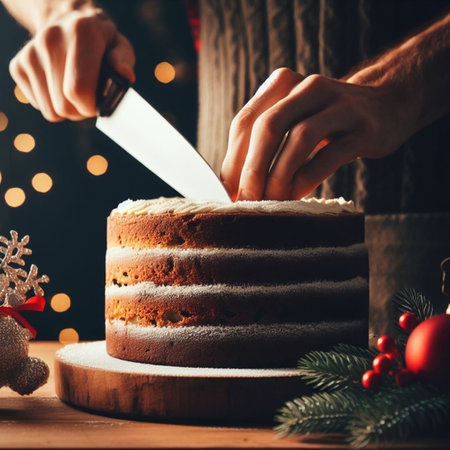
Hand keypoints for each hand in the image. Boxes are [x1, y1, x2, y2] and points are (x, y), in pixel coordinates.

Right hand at [9, 7, 134, 120]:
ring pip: (50, 111)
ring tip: (76, 92)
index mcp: (81, 33)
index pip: (78, 90)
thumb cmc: (100, 43)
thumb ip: (123, 61)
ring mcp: (30, 53)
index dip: (91, 107)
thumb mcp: (119, 47)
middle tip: (90, 100)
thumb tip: (125, 76)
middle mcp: (50, 40)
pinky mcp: (18, 65)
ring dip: (67, 110)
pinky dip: (52, 103)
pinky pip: (39, 105)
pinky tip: (60, 86)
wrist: (67, 23)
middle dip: (81, 112)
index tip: (99, 104)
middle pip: (64, 106)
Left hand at [221, 68, 413, 200]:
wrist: (384, 106)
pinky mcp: (363, 127)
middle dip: (252, 169)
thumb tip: (231, 186)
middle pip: (268, 126)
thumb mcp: (293, 121)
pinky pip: (329, 155)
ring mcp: (340, 104)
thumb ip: (263, 145)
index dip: (232, 161)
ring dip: (280, 176)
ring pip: (299, 138)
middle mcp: (309, 88)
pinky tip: (297, 195)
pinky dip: (308, 179)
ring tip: (272, 201)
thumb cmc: (326, 122)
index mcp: (283, 85)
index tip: (227, 193)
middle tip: (247, 200)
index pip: (245, 123)